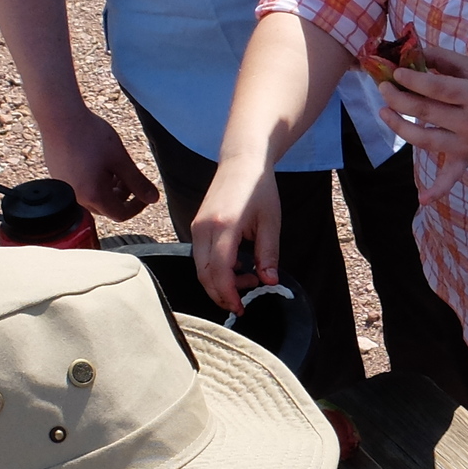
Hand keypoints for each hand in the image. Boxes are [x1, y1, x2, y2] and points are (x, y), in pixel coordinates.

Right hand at [36, 103, 160, 224]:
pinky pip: (80, 188)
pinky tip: (97, 163)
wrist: (59, 117)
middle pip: (106, 208)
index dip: (137, 206)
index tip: (144, 193)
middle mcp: (76, 197)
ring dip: (108, 189)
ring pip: (93, 198)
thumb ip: (138, 182)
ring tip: (114, 168)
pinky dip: (93, 182)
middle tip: (129, 176)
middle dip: (122, 196)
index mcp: (93, 196)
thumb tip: (153, 199)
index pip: (121, 215)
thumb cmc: (89, 135)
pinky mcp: (57, 178)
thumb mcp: (120, 159)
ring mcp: (65, 188)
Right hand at [192, 153, 279, 313]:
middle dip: (221, 294)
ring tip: (248, 280)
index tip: (241, 307)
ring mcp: (196, 226)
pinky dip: (215, 269)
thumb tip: (269, 282)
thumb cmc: (259, 188)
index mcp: (223, 225)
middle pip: (203, 274)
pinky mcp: (196, 226)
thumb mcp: (271, 222)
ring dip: (219, 282)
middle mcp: (203, 227)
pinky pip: (200, 257)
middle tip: (243, 302)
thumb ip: (268, 254)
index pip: (219, 270)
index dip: (228, 294)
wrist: (242, 162)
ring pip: (199, 268)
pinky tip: (237, 267)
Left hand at [376, 42, 467, 204]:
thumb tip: (415, 51)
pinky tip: (423, 201)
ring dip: (400, 128)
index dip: (413, 80)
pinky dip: (439, 189)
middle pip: (425, 112)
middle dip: (398, 98)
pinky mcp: (467, 160)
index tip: (396, 72)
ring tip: (384, 113)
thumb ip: (446, 60)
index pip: (437, 88)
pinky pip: (451, 176)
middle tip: (383, 88)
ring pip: (426, 140)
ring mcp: (467, 144)